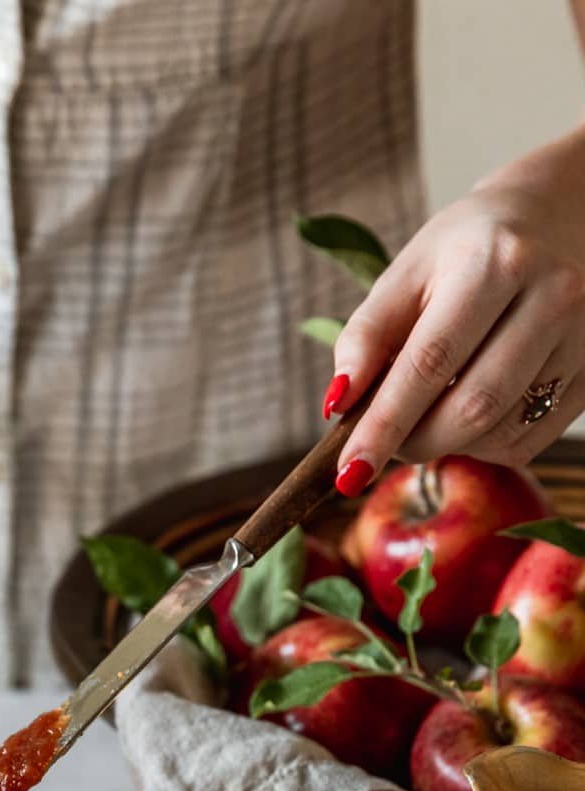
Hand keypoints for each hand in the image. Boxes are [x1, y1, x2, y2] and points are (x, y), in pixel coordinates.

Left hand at [326, 128, 584, 491]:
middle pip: (472, 406)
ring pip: (502, 431)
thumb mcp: (410, 271)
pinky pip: (531, 439)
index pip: (429, 362)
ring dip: (451, 444)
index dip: (384, 424)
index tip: (348, 470)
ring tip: (429, 419)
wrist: (562, 213)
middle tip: (386, 443)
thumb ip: (367, 335)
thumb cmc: (470, 248)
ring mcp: (584, 335)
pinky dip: (487, 445)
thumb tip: (336, 405)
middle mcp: (551, 295)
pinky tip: (472, 416)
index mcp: (494, 261)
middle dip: (416, 442)